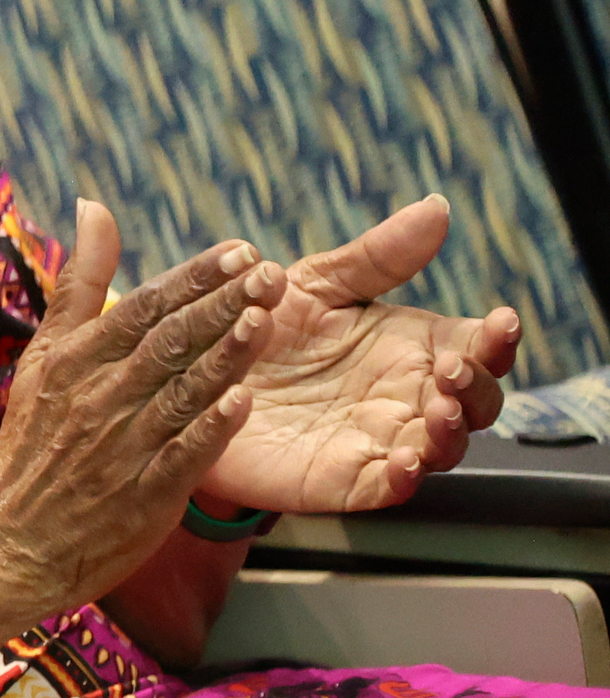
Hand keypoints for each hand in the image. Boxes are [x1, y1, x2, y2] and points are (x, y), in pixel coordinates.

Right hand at [0, 201, 284, 619]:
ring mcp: (122, 445)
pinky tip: (244, 403)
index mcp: (77, 358)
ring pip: (180, 392)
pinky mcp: (142, 494)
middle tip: (272, 273)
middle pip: (168, 343)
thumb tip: (94, 206)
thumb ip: (81, 283)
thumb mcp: (45, 354)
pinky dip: (210, 429)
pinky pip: (181, 456)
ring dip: (224, 356)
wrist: (10, 539)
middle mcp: (100, 396)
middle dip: (221, 305)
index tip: (240, 250)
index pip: (143, 308)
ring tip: (265, 320)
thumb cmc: (34, 441)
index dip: (194, 279)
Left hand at [199, 196, 523, 514]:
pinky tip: (405, 461)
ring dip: (449, 434)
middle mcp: (407, 398)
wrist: (195, 375)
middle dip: (477, 388)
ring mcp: (379, 441)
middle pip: (473, 404)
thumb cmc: (265, 326)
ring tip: (440, 410)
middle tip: (454, 367)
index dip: (497, 339)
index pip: (477, 347)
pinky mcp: (340, 481)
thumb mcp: (317, 283)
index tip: (501, 320)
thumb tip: (436, 207)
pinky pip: (384, 490)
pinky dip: (402, 479)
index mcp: (413, 348)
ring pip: (440, 450)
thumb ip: (376, 256)